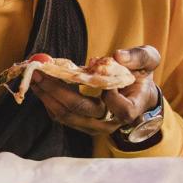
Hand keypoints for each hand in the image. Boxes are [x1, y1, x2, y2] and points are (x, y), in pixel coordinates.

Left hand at [28, 46, 160, 136]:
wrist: (134, 93)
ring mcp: (93, 126)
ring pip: (65, 115)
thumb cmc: (140, 75)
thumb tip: (117, 56)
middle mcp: (110, 122)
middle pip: (81, 111)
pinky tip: (39, 83)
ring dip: (46, 95)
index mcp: (131, 108)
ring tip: (33, 76)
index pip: (121, 110)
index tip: (100, 71)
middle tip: (39, 71)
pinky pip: (60, 115)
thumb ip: (138, 57)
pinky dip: (47, 98)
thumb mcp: (148, 60)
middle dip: (56, 90)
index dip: (111, 95)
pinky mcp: (79, 123)